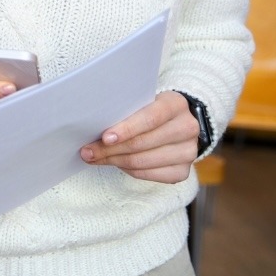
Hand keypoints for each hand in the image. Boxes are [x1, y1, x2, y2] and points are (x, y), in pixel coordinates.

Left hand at [79, 90, 198, 182]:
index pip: (150, 118)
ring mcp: (188, 152)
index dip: (126, 129)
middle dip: (110, 149)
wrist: (179, 122)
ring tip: (95, 158)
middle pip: (142, 143)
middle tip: (87, 152)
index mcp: (175, 104)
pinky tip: (115, 163)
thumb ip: (126, 109)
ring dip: (114, 161)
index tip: (104, 137)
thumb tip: (94, 126)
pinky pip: (148, 175)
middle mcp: (186, 128)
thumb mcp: (144, 100)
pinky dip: (127, 170)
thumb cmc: (152, 109)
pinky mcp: (183, 171)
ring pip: (142, 162)